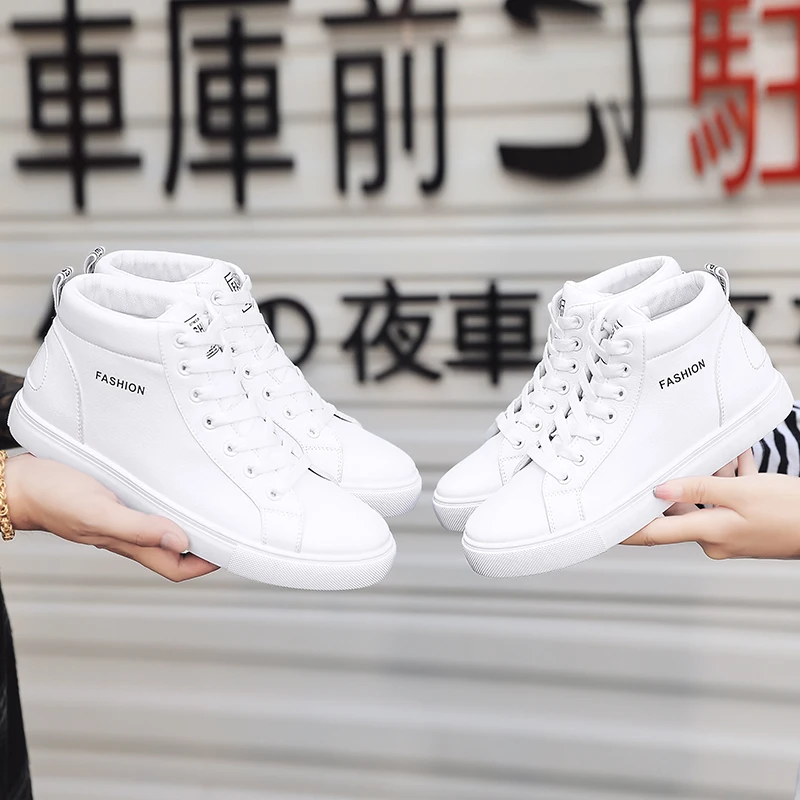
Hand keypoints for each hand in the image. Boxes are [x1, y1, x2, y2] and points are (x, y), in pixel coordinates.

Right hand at [4, 454, 218, 581]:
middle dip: (205, 545)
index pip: (176, 566)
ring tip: (213, 510)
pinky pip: (150, 508)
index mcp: (128, 543)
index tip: (232, 551)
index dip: (206, 564)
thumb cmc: (51, 497)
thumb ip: (138, 528)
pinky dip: (168, 504)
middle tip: (232, 530)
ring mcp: (123, 517)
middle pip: (176, 550)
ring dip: (189, 523)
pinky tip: (176, 489)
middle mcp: (129, 534)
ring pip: (165, 528)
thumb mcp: (97, 512)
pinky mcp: (117, 499)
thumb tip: (180, 540)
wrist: (19, 483)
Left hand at [624, 450, 799, 559]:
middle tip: (687, 464)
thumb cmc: (790, 511)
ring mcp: (727, 537)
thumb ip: (697, 489)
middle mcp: (712, 540)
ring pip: (704, 501)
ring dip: (711, 479)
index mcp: (708, 534)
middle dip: (683, 483)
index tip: (602, 525)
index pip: (654, 534)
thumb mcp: (742, 492)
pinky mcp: (740, 530)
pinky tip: (741, 467)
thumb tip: (658, 491)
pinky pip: (723, 503)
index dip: (625, 530)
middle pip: (680, 509)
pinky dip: (729, 485)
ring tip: (728, 461)